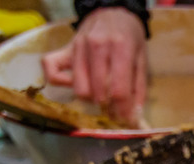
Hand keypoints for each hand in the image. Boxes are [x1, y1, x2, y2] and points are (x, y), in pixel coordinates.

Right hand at [42, 7, 146, 126]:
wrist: (112, 13)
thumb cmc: (130, 38)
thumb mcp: (142, 59)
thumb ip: (138, 87)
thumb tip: (133, 115)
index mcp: (121, 48)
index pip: (118, 89)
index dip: (122, 110)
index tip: (125, 119)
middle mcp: (96, 46)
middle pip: (97, 92)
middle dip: (107, 106)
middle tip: (114, 106)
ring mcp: (77, 47)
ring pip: (79, 88)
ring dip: (90, 98)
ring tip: (100, 95)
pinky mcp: (64, 48)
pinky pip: (51, 70)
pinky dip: (61, 83)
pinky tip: (75, 84)